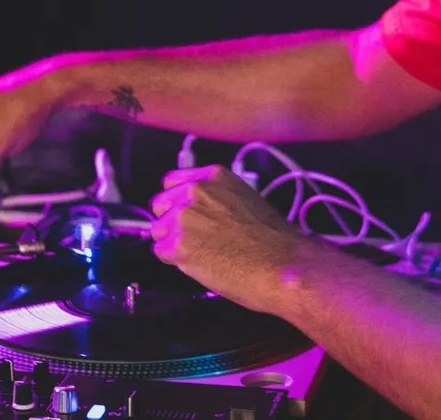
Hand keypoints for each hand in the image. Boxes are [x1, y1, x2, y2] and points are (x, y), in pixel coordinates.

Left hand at [150, 166, 310, 314]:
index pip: (171, 181)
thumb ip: (216, 199)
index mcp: (213, 177)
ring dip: (174, 243)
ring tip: (204, 252)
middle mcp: (195, 191)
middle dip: (172, 221)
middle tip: (195, 237)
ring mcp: (184, 218)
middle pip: (160, 204)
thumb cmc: (274, 239)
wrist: (282, 263)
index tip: (183, 211)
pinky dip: (176, 262)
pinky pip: (161, 253)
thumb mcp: (245, 199)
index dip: (177, 200)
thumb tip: (198, 210)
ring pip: (158, 231)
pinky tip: (202, 263)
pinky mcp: (178, 246)